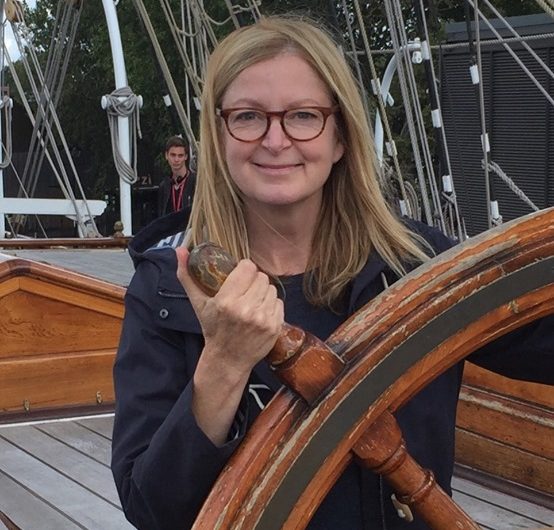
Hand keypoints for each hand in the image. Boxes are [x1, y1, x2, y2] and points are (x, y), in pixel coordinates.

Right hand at [176, 246, 283, 377]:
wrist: (227, 360)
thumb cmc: (213, 329)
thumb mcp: (198, 303)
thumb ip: (187, 276)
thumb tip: (180, 250)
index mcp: (226, 301)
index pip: (248, 267)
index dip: (244, 269)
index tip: (239, 276)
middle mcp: (245, 309)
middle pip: (261, 277)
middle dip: (253, 282)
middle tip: (245, 291)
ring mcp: (262, 319)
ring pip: (271, 289)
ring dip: (263, 293)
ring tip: (252, 302)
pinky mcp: (274, 327)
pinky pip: (279, 302)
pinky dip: (271, 305)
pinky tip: (260, 313)